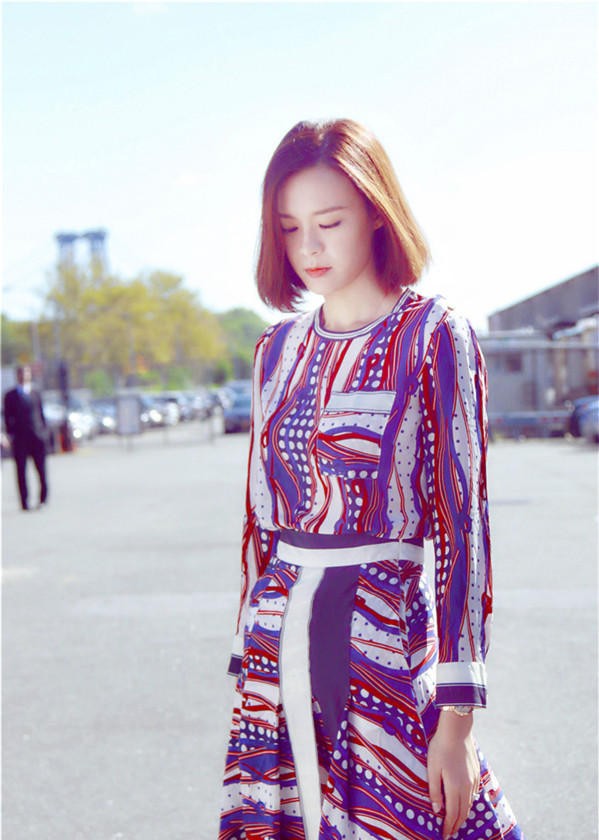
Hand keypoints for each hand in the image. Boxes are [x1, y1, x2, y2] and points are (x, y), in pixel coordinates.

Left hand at [427, 710, 479, 838]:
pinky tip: (464, 803)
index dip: (449, 826)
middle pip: (463, 812)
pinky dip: (469, 803)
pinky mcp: (476, 773)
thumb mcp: (432, 768)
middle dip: (456, 824)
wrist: (457, 730)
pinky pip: (474, 794)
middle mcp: (466, 786)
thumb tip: (437, 809)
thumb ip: (434, 790)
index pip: (452, 813)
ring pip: (470, 804)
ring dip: (463, 815)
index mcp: (454, 787)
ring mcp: (473, 780)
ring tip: (456, 821)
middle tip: (450, 832)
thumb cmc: (440, 747)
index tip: (445, 835)